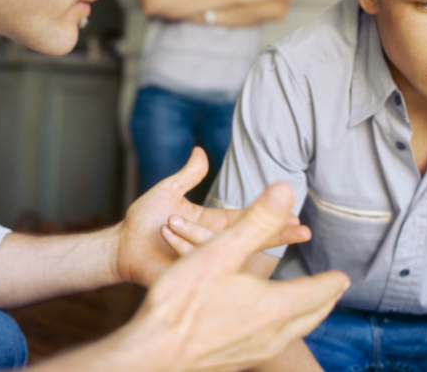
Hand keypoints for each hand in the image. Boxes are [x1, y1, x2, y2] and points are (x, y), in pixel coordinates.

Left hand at [114, 148, 310, 286]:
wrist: (120, 245)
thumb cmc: (143, 219)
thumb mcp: (168, 191)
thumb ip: (188, 175)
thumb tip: (201, 151)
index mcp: (212, 222)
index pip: (248, 218)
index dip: (270, 215)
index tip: (296, 214)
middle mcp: (213, 241)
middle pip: (251, 236)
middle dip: (277, 232)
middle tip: (306, 232)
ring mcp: (204, 259)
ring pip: (234, 249)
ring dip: (259, 241)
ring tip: (284, 238)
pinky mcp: (191, 274)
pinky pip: (207, 262)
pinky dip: (221, 254)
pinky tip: (243, 252)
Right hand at [127, 183, 348, 371]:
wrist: (153, 352)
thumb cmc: (182, 301)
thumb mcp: (220, 250)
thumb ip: (256, 220)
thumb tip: (286, 189)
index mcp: (274, 307)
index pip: (317, 292)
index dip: (331, 281)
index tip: (344, 275)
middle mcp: (272, 334)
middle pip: (311, 316)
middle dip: (324, 300)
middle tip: (334, 290)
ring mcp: (255, 351)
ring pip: (293, 332)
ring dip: (306, 316)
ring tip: (308, 307)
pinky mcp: (237, 361)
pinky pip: (273, 343)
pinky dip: (284, 329)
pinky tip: (269, 327)